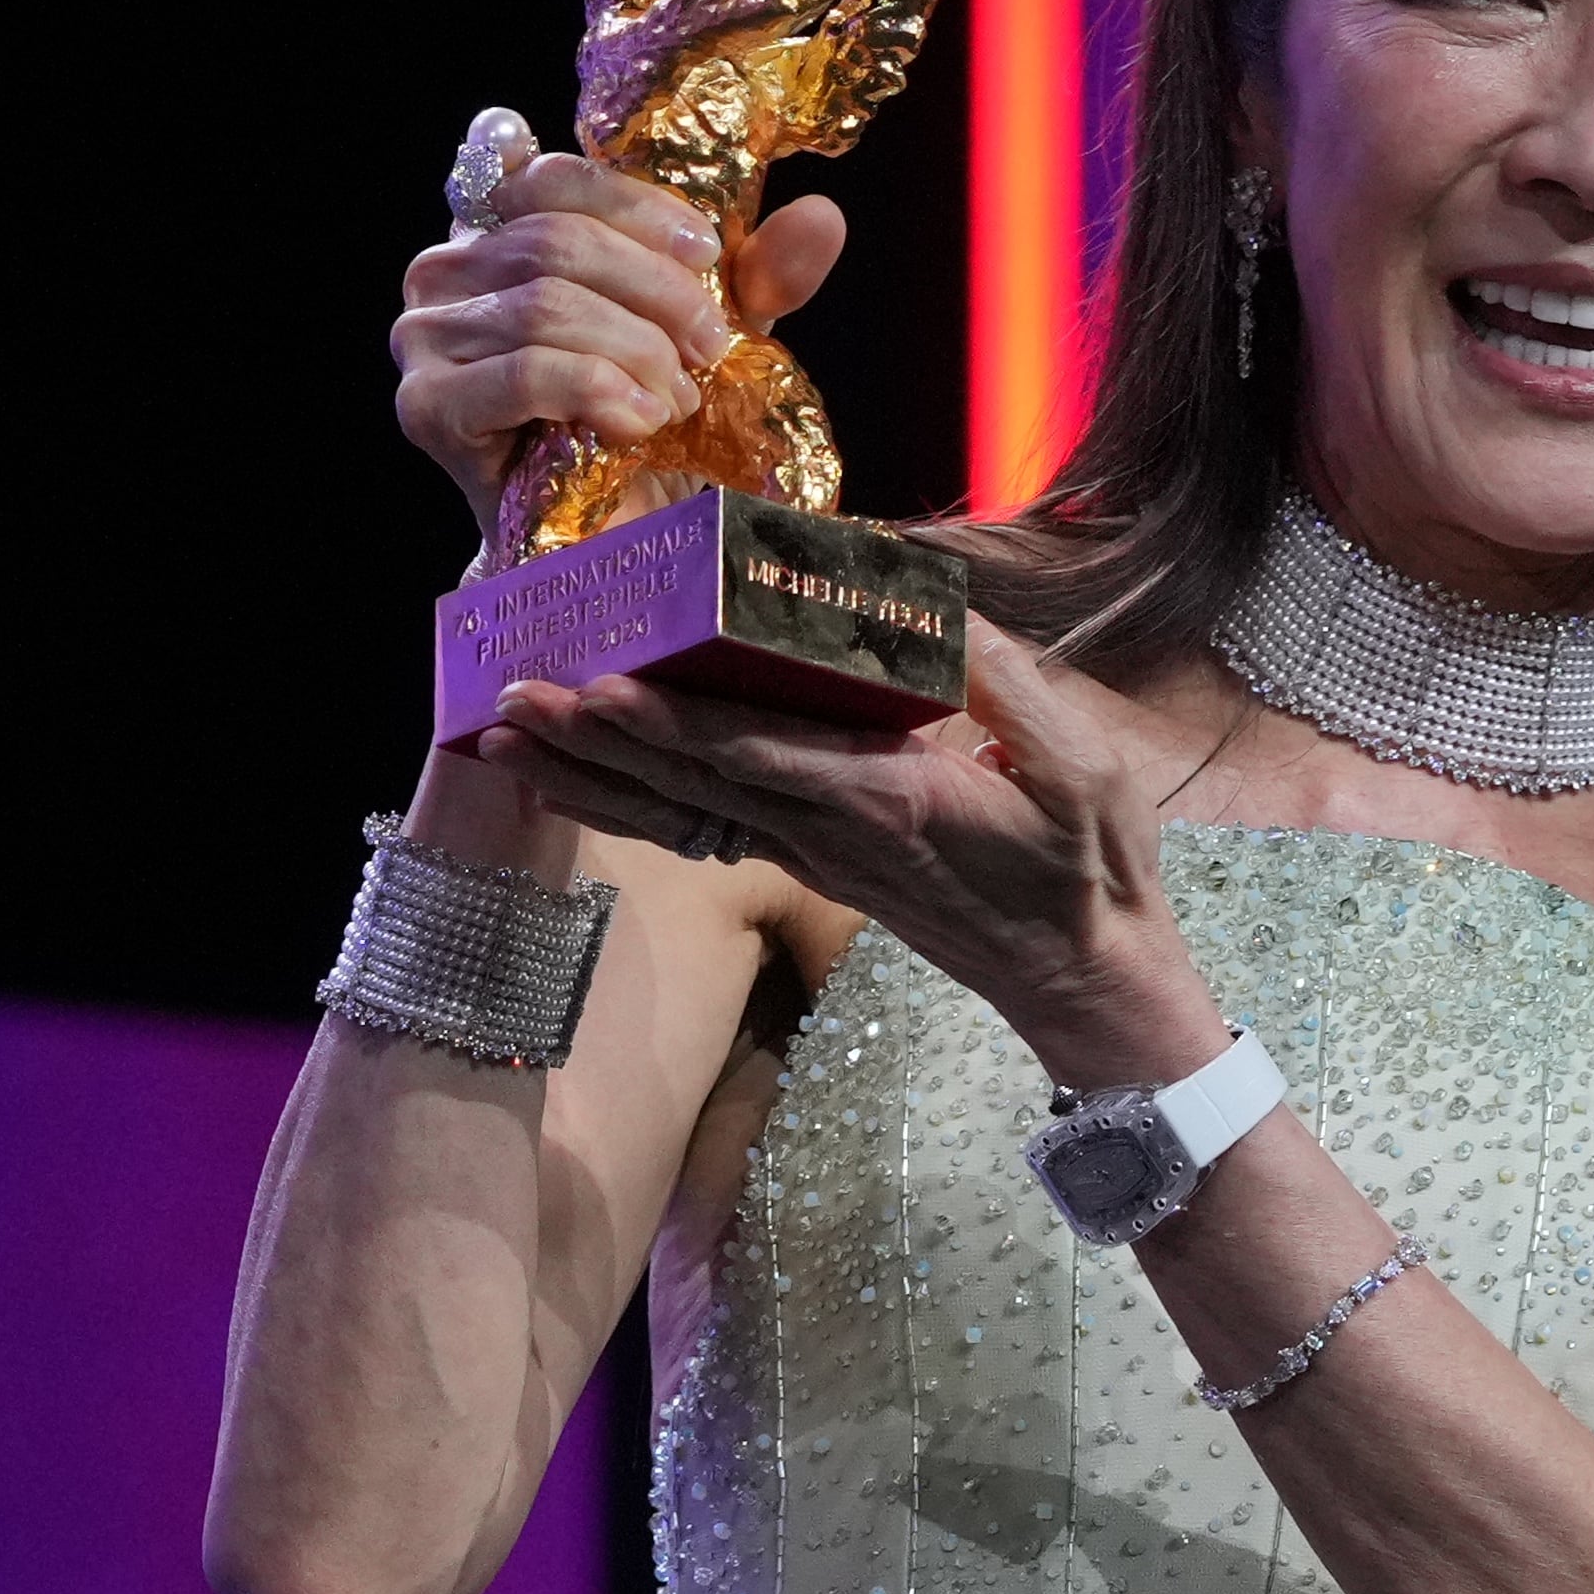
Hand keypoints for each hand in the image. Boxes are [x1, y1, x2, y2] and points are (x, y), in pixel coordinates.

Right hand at [390, 107, 852, 536]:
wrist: (614, 539)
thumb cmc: (648, 423)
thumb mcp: (712, 329)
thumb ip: (760, 272)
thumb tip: (822, 216)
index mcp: (498, 231)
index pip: (552, 178)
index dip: (639, 208)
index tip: (708, 255)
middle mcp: (444, 272)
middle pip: (557, 240)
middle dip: (655, 293)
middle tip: (708, 348)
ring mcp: (424, 339)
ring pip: (546, 304)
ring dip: (636, 352)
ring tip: (676, 402)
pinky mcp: (429, 408)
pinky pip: (527, 371)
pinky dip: (599, 390)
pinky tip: (639, 422)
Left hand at [472, 622, 1226, 1084]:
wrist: (1084, 980)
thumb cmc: (1089, 873)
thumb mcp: (1083, 768)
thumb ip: (1011, 685)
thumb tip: (941, 612)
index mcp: (887, 800)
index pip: (759, 753)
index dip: (674, 722)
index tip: (601, 688)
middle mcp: (830, 831)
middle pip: (689, 780)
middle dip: (594, 739)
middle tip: (504, 700)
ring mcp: (815, 853)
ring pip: (682, 807)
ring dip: (590, 775)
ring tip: (504, 742)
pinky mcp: (816, 863)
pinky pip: (705, 827)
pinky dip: (633, 803)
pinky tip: (582, 786)